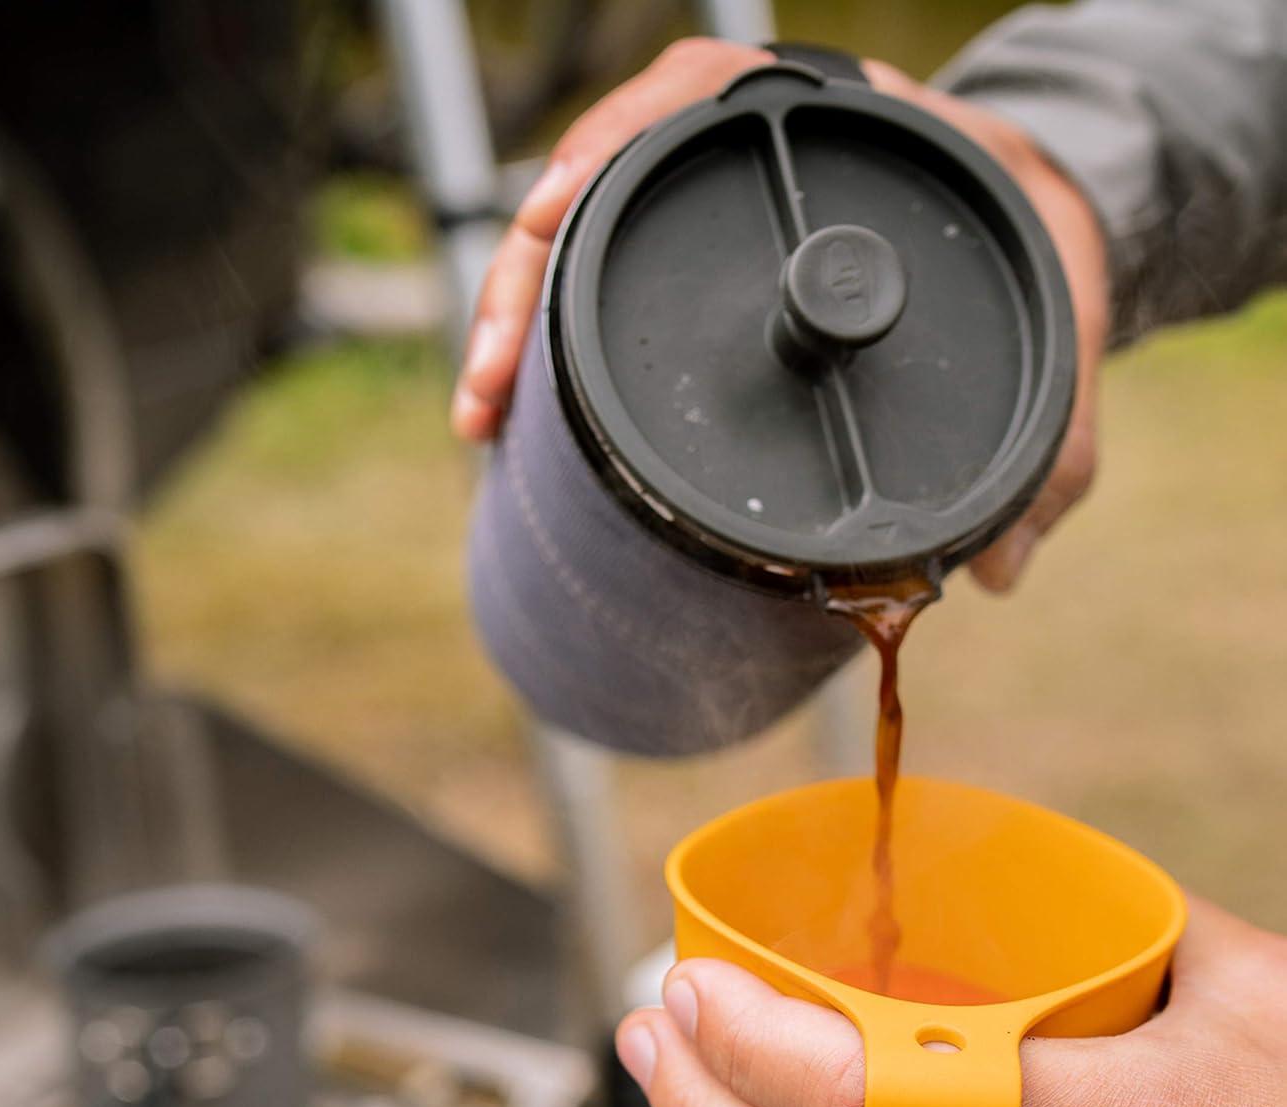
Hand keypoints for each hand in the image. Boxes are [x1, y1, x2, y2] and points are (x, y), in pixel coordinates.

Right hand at [449, 40, 1110, 592]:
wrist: (1035, 208)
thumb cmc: (1039, 244)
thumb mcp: (1063, 325)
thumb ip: (1057, 447)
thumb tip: (1000, 573)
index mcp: (841, 121)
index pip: (698, 93)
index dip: (610, 147)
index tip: (546, 212)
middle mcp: (757, 154)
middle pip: (599, 179)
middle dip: (526, 279)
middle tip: (490, 381)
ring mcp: (712, 207)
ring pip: (578, 236)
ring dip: (514, 321)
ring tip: (481, 415)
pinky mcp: (689, 260)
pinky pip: (595, 280)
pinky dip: (546, 344)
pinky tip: (514, 411)